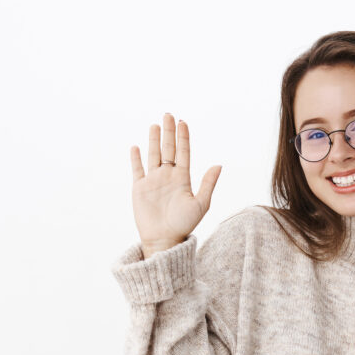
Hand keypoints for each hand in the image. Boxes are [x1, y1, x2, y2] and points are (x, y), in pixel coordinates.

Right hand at [129, 112, 221, 256]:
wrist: (164, 239)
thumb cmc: (184, 224)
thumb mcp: (200, 204)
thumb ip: (208, 183)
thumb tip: (218, 165)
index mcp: (182, 178)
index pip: (183, 152)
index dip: (183, 137)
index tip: (182, 122)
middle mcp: (168, 176)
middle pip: (168, 149)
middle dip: (168, 132)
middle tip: (168, 114)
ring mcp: (153, 181)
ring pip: (153, 155)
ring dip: (154, 140)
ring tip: (155, 125)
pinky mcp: (139, 188)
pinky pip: (137, 169)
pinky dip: (136, 158)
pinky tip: (136, 147)